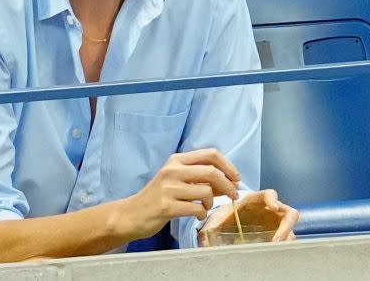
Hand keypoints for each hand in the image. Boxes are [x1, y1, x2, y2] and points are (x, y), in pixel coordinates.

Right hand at [119, 149, 240, 240]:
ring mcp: (169, 188)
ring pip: (206, 191)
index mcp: (177, 160)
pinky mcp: (166, 206)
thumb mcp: (178, 181)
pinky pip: (197, 208)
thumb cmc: (158, 197)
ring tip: (205, 206)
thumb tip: (229, 183)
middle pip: (212, 172)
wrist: (132, 214)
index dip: (228, 166)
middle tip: (233, 196)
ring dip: (211, 202)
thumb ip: (201, 179)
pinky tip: (197, 215)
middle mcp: (172, 170)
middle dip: (228, 185)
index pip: (211, 154)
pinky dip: (202, 213)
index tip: (236, 178)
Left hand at [197, 189, 298, 245]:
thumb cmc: (225, 216)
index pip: (270, 194)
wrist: (227, 224)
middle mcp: (271, 210)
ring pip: (290, 229)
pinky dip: (283, 245)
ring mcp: (276, 223)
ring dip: (287, 238)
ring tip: (274, 248)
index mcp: (256, 200)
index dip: (273, 199)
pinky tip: (272, 252)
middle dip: (286, 225)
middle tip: (277, 239)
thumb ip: (210, 226)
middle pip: (289, 213)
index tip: (271, 207)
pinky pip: (287, 239)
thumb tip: (203, 240)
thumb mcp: (217, 218)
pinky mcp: (278, 234)